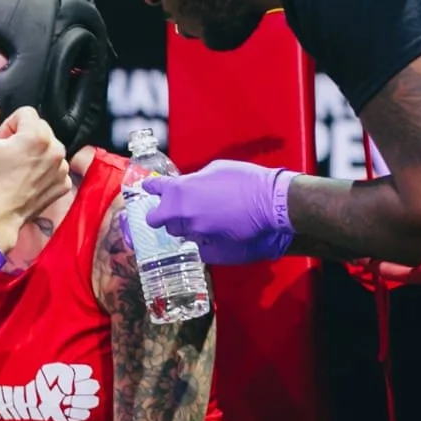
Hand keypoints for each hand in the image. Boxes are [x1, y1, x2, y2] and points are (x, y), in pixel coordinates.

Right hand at [0, 103, 68, 250]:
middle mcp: (56, 149)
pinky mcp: (63, 185)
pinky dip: (43, 171)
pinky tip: (27, 181)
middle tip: (6, 156)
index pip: (24, 113)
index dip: (7, 125)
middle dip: (22, 137)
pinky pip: (54, 168)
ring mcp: (62, 169)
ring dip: (34, 153)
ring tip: (16, 170)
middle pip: (39, 128)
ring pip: (48, 147)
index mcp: (38, 135)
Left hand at [143, 160, 296, 264]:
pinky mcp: (209, 250)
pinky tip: (220, 233)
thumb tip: (190, 186)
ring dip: (188, 227)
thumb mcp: (216, 170)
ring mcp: (194, 234)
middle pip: (160, 220)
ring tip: (207, 220)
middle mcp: (182, 213)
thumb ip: (196, 181)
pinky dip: (205, 241)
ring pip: (180, 234)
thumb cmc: (248, 181)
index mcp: (181, 190)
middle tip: (175, 212)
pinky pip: (199, 247)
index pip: (156, 188)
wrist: (272, 204)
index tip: (149, 188)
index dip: (152, 188)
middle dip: (166, 215)